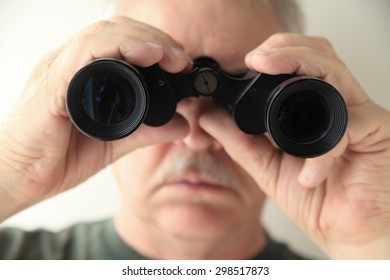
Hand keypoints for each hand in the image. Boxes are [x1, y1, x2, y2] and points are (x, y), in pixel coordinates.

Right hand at [0, 16, 189, 220]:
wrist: (19, 178)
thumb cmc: (57, 158)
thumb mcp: (115, 142)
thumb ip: (147, 132)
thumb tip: (182, 124)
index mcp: (86, 75)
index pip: (123, 42)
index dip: (156, 45)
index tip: (181, 63)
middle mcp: (72, 65)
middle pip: (117, 31)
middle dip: (156, 38)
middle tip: (181, 59)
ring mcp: (59, 69)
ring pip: (103, 34)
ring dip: (143, 39)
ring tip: (171, 56)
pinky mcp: (51, 83)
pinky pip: (84, 54)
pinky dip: (118, 48)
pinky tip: (146, 55)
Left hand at [200, 33, 389, 258]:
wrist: (348, 233)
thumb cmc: (316, 201)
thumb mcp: (267, 168)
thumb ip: (239, 141)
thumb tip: (208, 117)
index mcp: (313, 109)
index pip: (298, 65)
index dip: (273, 55)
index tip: (244, 63)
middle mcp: (338, 104)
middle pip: (319, 54)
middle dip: (286, 49)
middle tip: (256, 59)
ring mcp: (361, 114)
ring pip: (334, 72)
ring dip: (300, 65)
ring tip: (268, 71)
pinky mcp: (379, 132)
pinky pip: (347, 127)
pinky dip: (323, 150)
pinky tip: (309, 175)